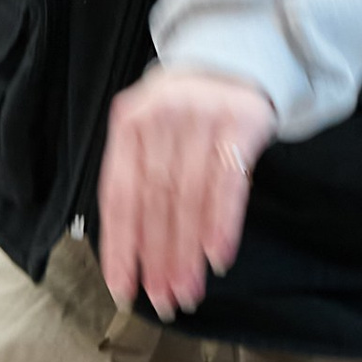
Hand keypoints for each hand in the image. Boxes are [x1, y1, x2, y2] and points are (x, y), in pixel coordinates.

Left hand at [97, 67, 278, 318]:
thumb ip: (137, 179)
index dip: (121, 246)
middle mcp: (161, 118)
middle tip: (162, 300)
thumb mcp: (149, 132)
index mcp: (129, 124)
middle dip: (157, 259)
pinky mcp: (240, 122)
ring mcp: (202, 117)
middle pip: (155, 203)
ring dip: (187, 253)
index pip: (120, 196)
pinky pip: (229, 184)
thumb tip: (131, 255)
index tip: (123, 288)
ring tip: (187, 291)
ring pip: (189, 199)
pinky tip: (217, 258)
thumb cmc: (183, 112)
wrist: (232, 60)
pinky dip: (221, 225)